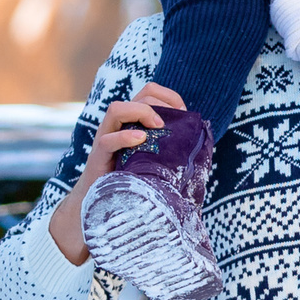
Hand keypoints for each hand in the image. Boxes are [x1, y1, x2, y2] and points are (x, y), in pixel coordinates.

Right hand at [50, 84, 186, 265]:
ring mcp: (106, 139)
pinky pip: (107, 140)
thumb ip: (169, 149)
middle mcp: (119, 126)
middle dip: (159, 101)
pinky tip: (141, 141)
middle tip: (172, 121)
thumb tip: (200, 145)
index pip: (149, 92)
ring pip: (117, 109)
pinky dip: (125, 137)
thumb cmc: (132, 183)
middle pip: (137, 94)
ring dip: (141, 111)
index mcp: (134, 122)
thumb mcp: (154, 161)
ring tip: (158, 126)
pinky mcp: (98, 158)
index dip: (168, 96)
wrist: (100, 207)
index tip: (183, 112)